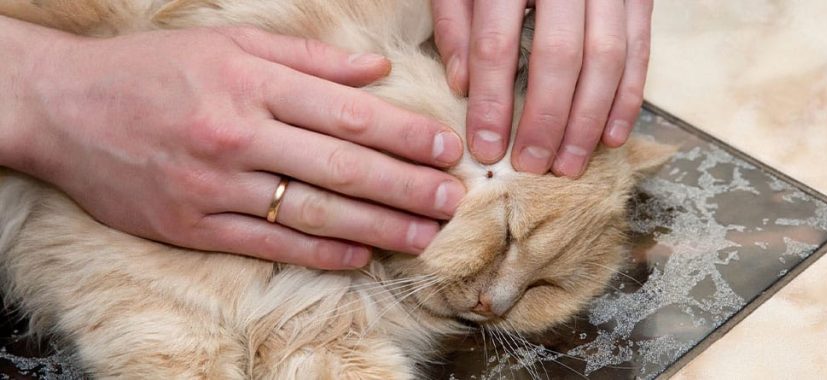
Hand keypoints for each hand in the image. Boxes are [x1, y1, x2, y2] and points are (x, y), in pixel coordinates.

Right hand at [7, 23, 465, 269]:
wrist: (62, 107)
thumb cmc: (155, 68)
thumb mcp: (231, 42)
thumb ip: (310, 59)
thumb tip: (378, 72)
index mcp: (251, 80)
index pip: (347, 113)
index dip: (405, 135)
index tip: (446, 150)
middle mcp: (237, 133)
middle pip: (341, 167)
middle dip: (406, 187)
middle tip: (452, 200)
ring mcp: (213, 184)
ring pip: (313, 210)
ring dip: (378, 227)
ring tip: (423, 235)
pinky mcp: (191, 224)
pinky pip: (269, 242)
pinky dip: (320, 250)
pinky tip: (360, 254)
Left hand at [431, 0, 653, 177]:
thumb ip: (456, 24)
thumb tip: (464, 85)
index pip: (498, 42)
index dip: (492, 100)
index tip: (486, 147)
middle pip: (559, 55)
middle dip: (547, 120)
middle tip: (533, 165)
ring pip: (606, 57)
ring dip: (589, 120)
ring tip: (569, 164)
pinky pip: (639, 50)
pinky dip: (627, 98)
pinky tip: (610, 136)